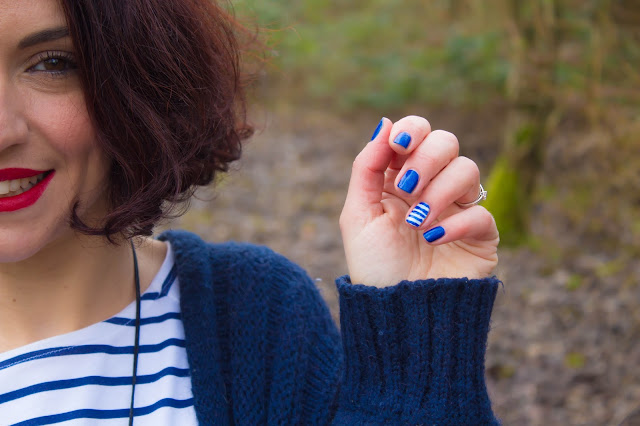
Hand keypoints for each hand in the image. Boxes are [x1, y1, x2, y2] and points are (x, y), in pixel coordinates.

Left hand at [340, 116, 498, 286]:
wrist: (397, 313)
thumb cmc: (374, 265)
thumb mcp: (357, 215)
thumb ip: (367, 167)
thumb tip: (385, 123)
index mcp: (400, 178)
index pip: (417, 133)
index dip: (412, 130)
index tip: (398, 145)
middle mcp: (431, 187)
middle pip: (446, 142)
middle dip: (427, 158)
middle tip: (408, 186)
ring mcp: (458, 209)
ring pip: (468, 170)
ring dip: (439, 191)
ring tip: (417, 222)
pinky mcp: (481, 235)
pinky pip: (482, 213)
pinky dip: (457, 224)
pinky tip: (434, 240)